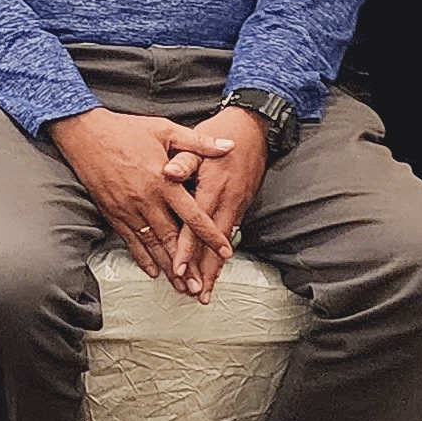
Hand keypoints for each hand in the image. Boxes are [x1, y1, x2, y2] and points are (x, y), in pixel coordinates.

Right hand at [49, 107, 233, 287]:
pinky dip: (142, 257)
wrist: (85, 133)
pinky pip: (130, 240)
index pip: (193, 215)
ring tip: (180, 287)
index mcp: (164, 181)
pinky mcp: (112, 212)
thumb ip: (200, 143)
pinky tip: (152, 270)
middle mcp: (147, 200)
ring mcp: (128, 209)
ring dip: (167, 267)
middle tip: (200, 285)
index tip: (225, 252)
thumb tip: (229, 146)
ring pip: (152, 244)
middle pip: (172, 239)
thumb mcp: (166, 130)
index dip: (210, 235)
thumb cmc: (126, 129)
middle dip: (188, 265)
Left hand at [166, 106, 272, 300]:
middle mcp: (228, 200)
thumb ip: (183, 160)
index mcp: (213, 186)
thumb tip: (167, 172)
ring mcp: (237, 204)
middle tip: (197, 293)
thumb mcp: (198, 140)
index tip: (179, 268)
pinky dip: (222, 252)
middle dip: (205, 270)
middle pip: (214, 243)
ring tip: (207, 288)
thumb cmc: (220, 132)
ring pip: (224, 241)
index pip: (196, 224)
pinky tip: (217, 266)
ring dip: (215, 266)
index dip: (187, 248)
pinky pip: (230, 233)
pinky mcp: (242, 204)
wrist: (253, 127)